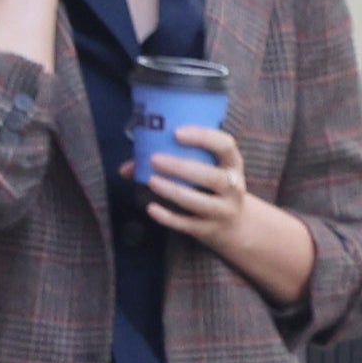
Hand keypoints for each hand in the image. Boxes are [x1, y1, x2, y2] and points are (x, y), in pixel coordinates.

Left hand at [141, 124, 315, 305]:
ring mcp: (225, 211)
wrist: (234, 223)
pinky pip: (190, 225)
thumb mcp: (202, 168)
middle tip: (154, 159)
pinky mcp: (211, 230)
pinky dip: (169, 218)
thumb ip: (169, 159)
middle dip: (183, 168)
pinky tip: (151, 209)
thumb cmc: (208, 185)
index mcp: (232, 163)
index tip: (176, 133)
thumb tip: (127, 168)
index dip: (203, 137)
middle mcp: (234, 187)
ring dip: (174, 191)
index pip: (225, 145)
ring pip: (202, 203)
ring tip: (151, 181)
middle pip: (214, 177)